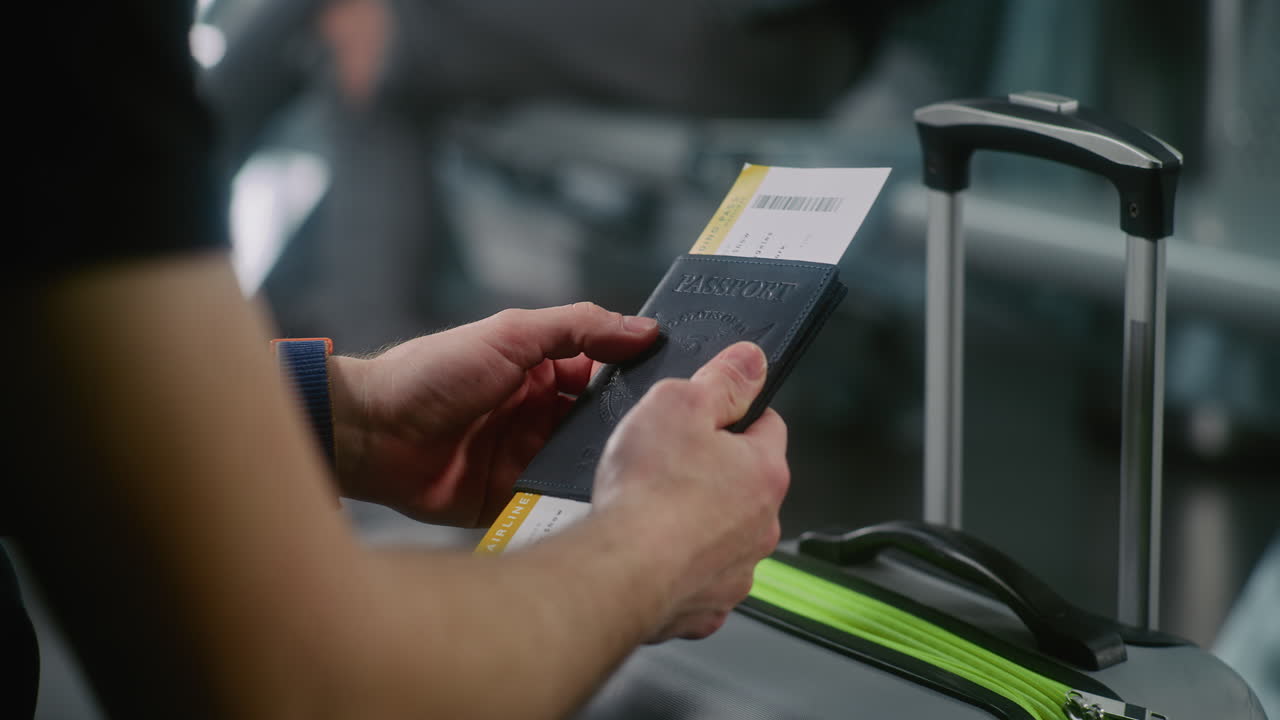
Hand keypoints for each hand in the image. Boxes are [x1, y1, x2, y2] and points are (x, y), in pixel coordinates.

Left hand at [328, 303, 659, 525]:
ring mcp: (530, 458)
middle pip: (605, 423)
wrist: (371, 434)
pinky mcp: (516, 497)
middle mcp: (542, 415)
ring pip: (588, 463)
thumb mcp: (511, 334)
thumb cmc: (432, 373)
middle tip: (672, 435)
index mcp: (543, 372)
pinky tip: (606, 499)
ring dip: (608, 464)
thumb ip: (579, 328)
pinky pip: (558, 499)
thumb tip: (644, 328)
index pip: (607, 373)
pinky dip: (578, 499)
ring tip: (645, 469)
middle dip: (633, 429)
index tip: (682, 384)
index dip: (640, 378)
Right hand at [591, 341, 789, 641]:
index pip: (766, 427)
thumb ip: (721, 379)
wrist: (619, 572)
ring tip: (650, 512)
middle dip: (710, 474)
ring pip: (721, 536)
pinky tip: (647, 553)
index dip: (733, 415)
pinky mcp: (705, 608)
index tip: (707, 416)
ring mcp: (736, 572)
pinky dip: (676, 568)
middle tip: (665, 465)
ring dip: (694, 524)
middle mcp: (762, 526)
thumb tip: (752, 361)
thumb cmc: (649, 492)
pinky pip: (696, 580)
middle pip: (742, 485)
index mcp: (765, 472)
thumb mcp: (680, 402)